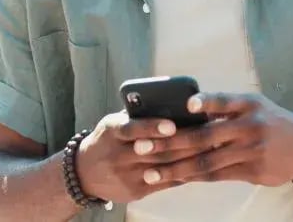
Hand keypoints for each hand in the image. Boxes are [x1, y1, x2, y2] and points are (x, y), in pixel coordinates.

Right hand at [74, 111, 205, 203]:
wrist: (84, 173)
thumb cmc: (109, 139)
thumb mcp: (114, 123)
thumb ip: (136, 114)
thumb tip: (169, 99)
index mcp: (111, 131)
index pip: (132, 128)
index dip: (152, 127)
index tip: (172, 125)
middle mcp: (116, 155)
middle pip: (152, 150)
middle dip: (181, 143)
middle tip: (206, 134)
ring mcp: (124, 176)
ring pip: (161, 168)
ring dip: (187, 158)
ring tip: (208, 148)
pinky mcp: (133, 192)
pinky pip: (162, 183)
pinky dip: (180, 174)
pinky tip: (197, 166)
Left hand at [133, 93, 292, 186]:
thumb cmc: (271, 120)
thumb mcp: (254, 105)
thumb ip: (225, 108)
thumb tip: (188, 111)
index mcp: (248, 104)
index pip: (223, 101)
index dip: (205, 103)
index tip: (184, 106)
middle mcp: (250, 126)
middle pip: (203, 136)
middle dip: (169, 143)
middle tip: (143, 147)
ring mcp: (251, 151)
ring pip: (206, 161)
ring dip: (174, 168)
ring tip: (151, 173)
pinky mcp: (252, 172)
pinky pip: (217, 175)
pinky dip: (194, 177)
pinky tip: (176, 178)